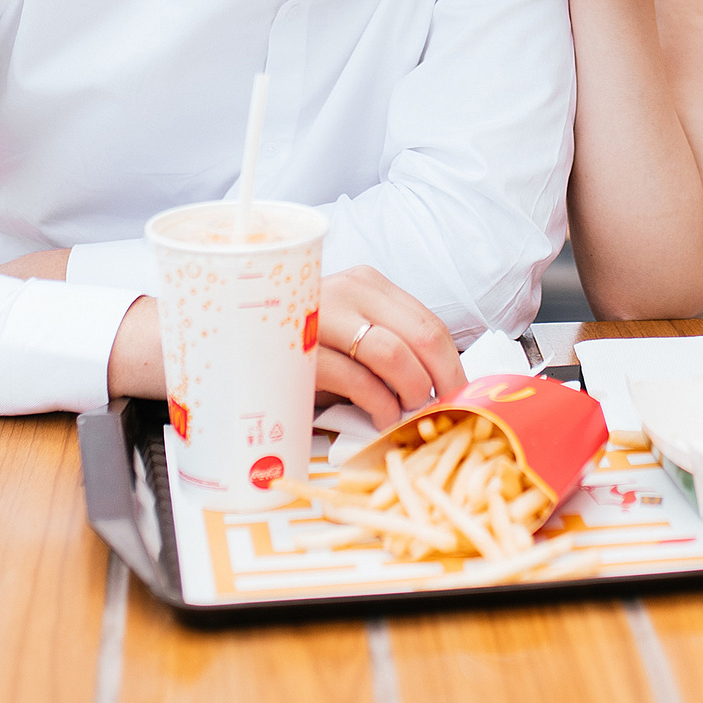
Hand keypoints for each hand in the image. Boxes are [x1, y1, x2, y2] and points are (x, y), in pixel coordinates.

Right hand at [313, 266, 464, 430]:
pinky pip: (357, 379)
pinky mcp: (302, 351)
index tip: (463, 396)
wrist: (239, 347)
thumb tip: (441, 389)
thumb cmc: (305, 350)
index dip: (453, 365)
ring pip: (392, 354)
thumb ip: (391, 348)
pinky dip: (380, 405)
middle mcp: (349, 291)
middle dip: (441, 380)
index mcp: (368, 284)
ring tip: (408, 413)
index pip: (430, 323)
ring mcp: (323, 317)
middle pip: (421, 336)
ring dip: (412, 392)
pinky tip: (382, 418)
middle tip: (443, 409)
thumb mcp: (352, 337)